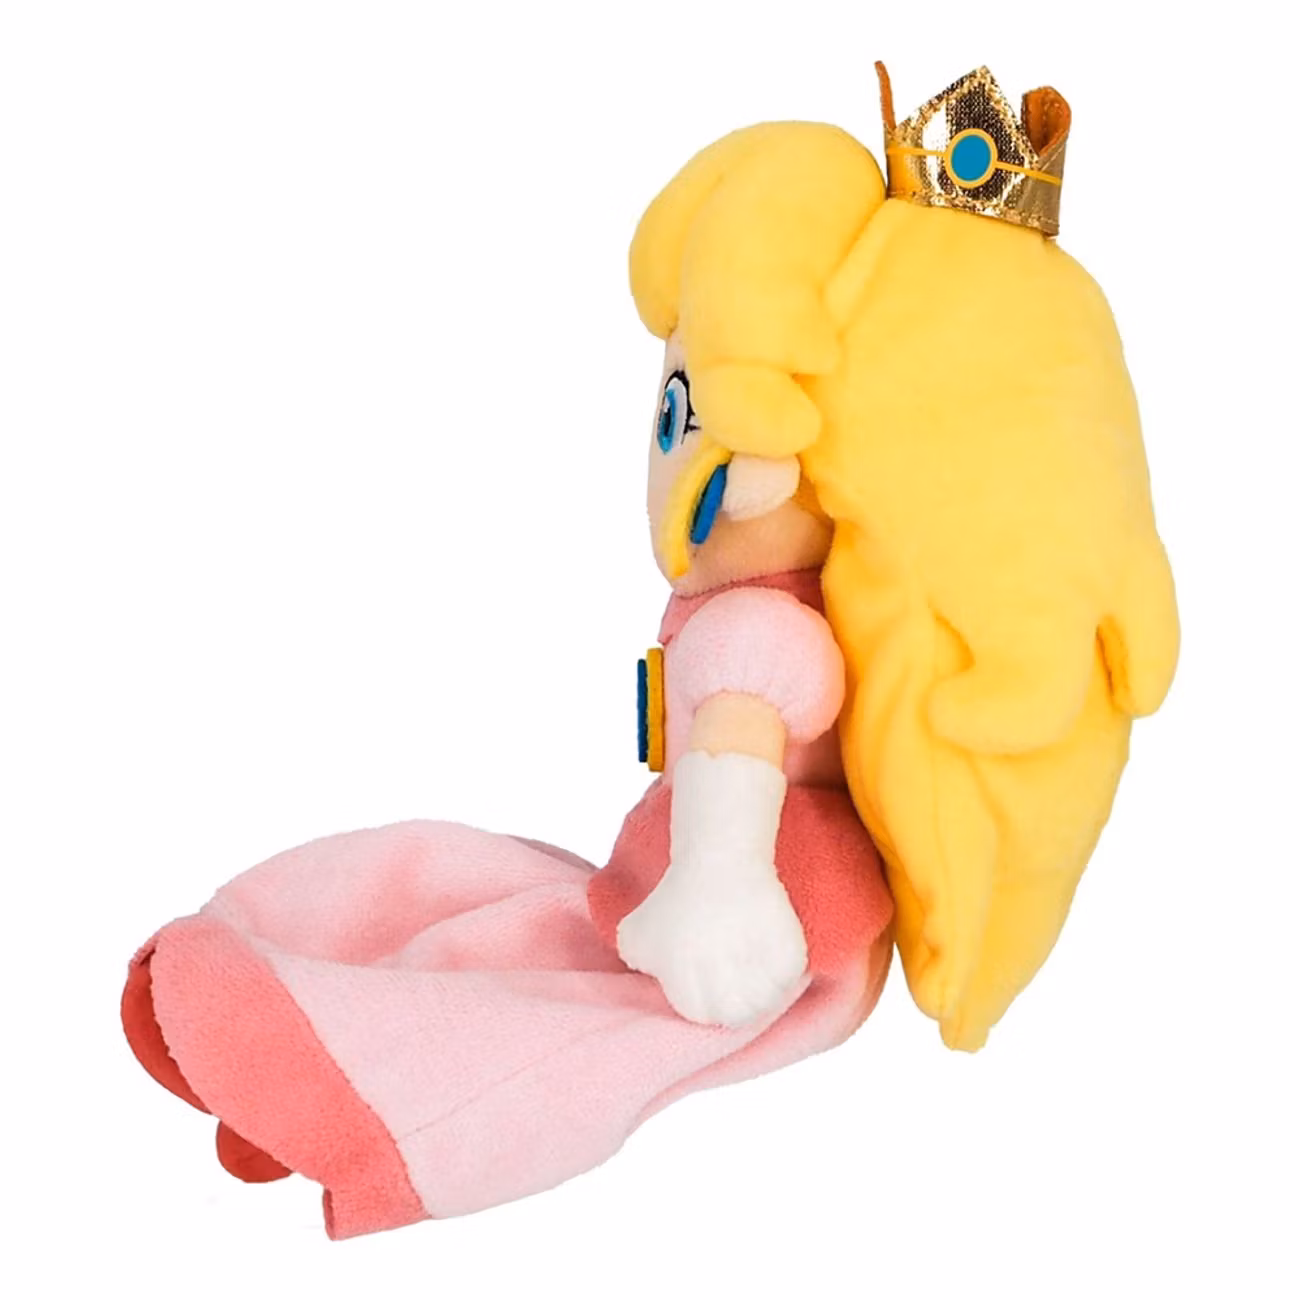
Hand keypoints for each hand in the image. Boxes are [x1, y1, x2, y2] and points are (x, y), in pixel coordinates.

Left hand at [617, 851, 808, 1027]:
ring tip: (754, 965)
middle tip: (732, 976)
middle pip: (738, 1016)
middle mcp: (726, 994)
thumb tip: (652, 976)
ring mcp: (760, 978)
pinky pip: (791, 978)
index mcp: (688, 997)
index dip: (702, 996)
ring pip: (768, 1001)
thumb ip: (639, 966)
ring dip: (763, 987)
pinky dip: (785, 968)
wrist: (717, 861)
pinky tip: (771, 952)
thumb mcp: (633, 936)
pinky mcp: (789, 957)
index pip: (702, 1017)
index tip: (703, 976)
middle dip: (735, 999)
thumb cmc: (673, 898)